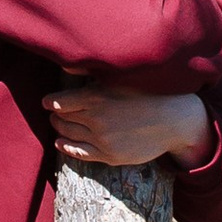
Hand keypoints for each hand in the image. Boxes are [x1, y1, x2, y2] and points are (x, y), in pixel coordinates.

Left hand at [43, 86, 213, 169]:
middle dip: (56, 115)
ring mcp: (102, 139)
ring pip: (68, 135)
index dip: (50, 102)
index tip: (47, 102)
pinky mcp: (110, 156)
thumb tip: (64, 66)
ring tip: (58, 124)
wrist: (174, 120)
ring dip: (60, 129)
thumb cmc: (148, 94)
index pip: (59, 102)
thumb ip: (91, 74)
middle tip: (54, 112)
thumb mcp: (120, 79)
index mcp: (97, 96)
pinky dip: (66, 147)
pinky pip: (79, 153)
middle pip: (62, 118)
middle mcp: (96, 119)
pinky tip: (61, 142)